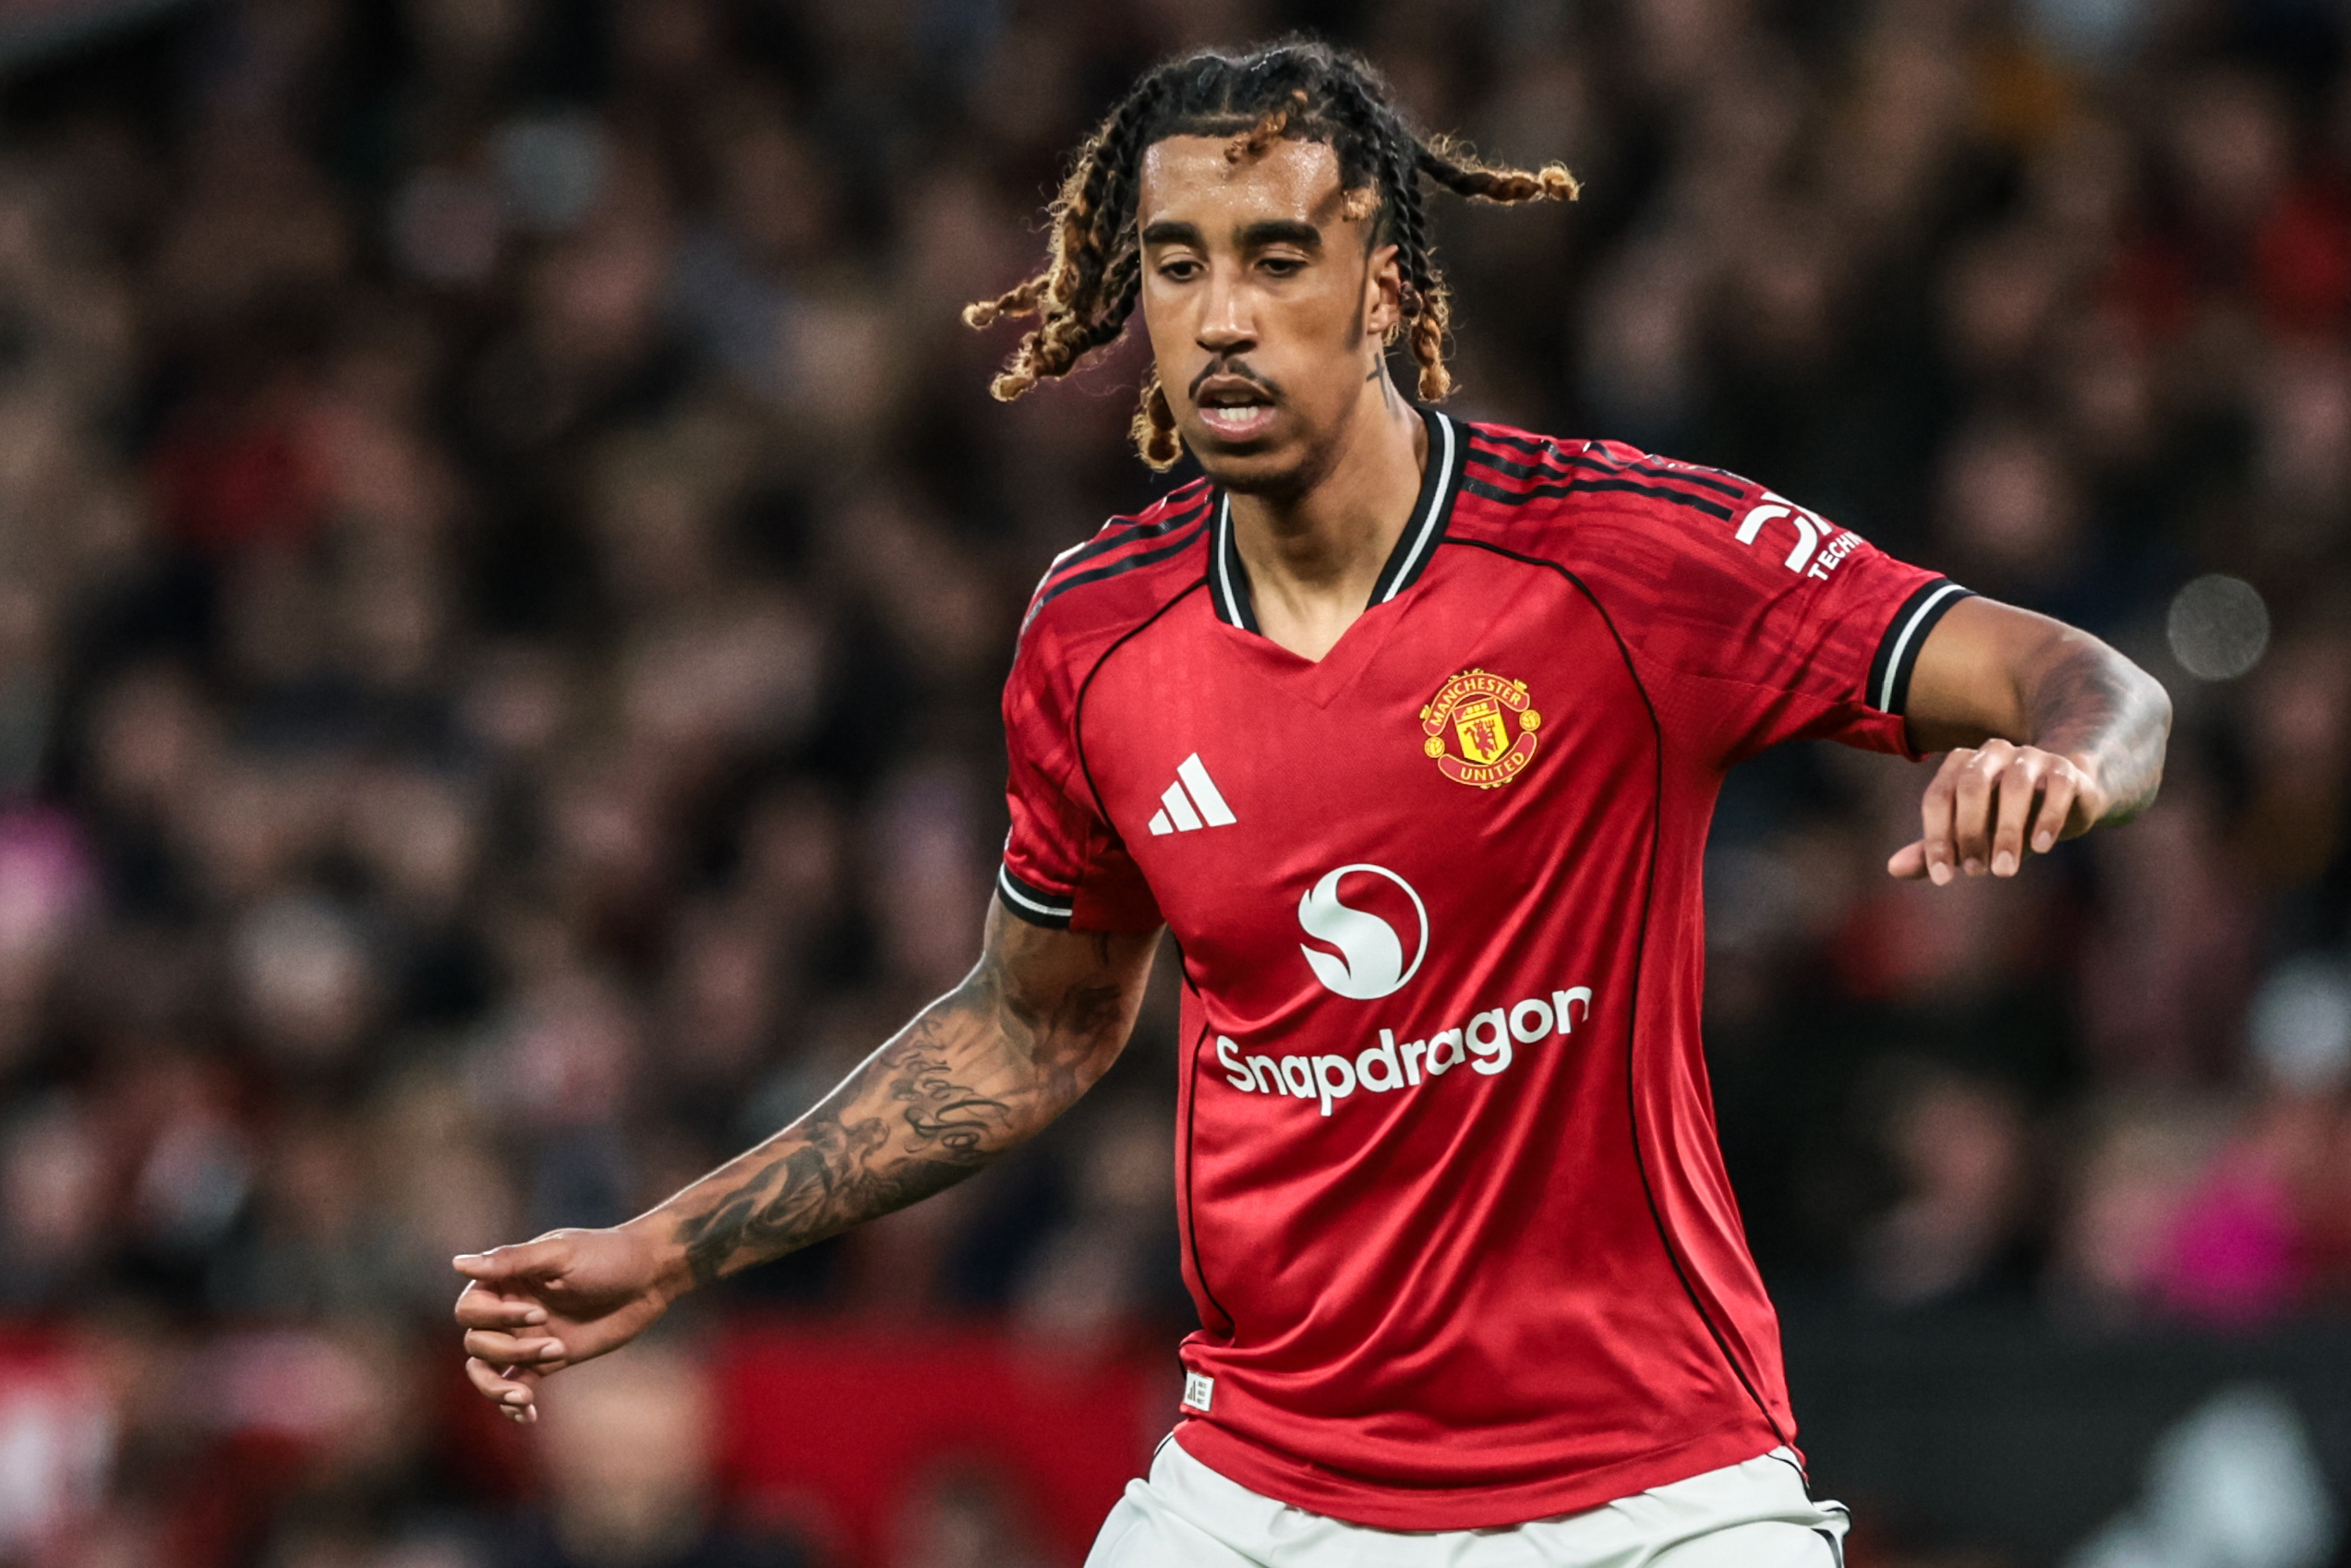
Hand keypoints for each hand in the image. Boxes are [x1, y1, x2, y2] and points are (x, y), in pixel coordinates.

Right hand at [452, 1222, 687, 1422]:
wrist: (651, 1275)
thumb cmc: (607, 1254)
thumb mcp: (560, 1254)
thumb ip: (511, 1261)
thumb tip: (457, 1264)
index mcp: (508, 1279)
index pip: (469, 1309)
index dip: (494, 1317)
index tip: (538, 1312)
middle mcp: (510, 1309)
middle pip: (477, 1343)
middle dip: (507, 1350)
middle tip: (553, 1344)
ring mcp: (527, 1336)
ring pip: (487, 1369)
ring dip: (498, 1386)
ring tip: (524, 1397)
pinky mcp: (548, 1359)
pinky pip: (515, 1384)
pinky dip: (513, 1403)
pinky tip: (527, 1414)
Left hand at [1887, 739, 2107, 883]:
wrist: (2067, 798)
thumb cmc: (2005, 817)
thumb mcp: (1969, 835)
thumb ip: (1934, 848)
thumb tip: (1893, 868)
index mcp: (1961, 764)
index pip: (1938, 796)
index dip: (1936, 838)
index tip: (1942, 877)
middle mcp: (1992, 753)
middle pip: (1972, 785)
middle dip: (1970, 831)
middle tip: (1975, 873)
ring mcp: (2031, 756)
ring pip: (2015, 786)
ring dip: (2007, 831)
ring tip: (2006, 870)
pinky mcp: (2067, 769)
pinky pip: (2058, 786)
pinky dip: (2048, 817)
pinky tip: (2041, 847)